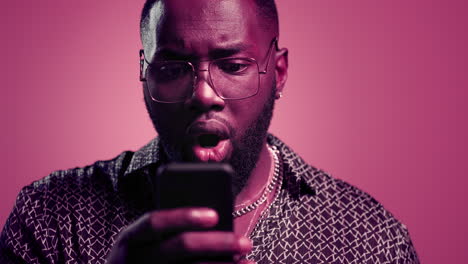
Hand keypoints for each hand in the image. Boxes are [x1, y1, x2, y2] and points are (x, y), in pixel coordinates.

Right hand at [106, 207, 254, 263]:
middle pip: (180, 247)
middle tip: (245, 242)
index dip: (184, 217)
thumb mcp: (146, 242)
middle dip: (217, 242)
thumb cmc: (144, 257)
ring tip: (247, 261)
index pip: (155, 222)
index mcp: (130, 239)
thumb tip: (214, 218)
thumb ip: (172, 229)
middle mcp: (135, 261)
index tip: (215, 215)